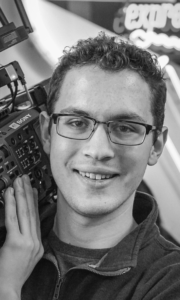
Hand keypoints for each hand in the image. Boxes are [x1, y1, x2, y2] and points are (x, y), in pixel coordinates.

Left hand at [0, 175, 43, 299]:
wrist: (8, 289)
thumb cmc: (13, 275)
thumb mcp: (26, 257)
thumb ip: (27, 241)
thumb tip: (22, 226)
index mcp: (38, 244)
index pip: (36, 218)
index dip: (34, 202)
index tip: (32, 189)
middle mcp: (35, 241)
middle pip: (32, 212)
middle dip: (28, 193)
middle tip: (25, 179)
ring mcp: (28, 242)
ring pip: (24, 213)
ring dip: (21, 195)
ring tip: (18, 182)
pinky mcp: (16, 243)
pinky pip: (13, 219)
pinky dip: (10, 204)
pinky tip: (9, 193)